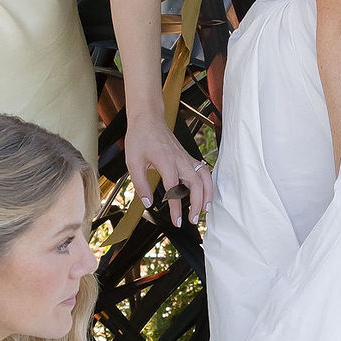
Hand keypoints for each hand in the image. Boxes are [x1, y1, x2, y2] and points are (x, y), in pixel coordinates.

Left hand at [122, 108, 210, 226]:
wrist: (148, 118)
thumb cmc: (140, 138)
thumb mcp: (133, 163)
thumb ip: (140, 185)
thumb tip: (149, 203)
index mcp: (166, 161)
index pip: (175, 189)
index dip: (177, 208)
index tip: (177, 222)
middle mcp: (180, 159)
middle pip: (196, 184)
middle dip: (198, 204)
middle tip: (194, 220)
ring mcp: (186, 157)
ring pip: (204, 176)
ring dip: (207, 194)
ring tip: (206, 209)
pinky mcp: (187, 156)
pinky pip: (202, 171)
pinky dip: (206, 184)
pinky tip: (204, 194)